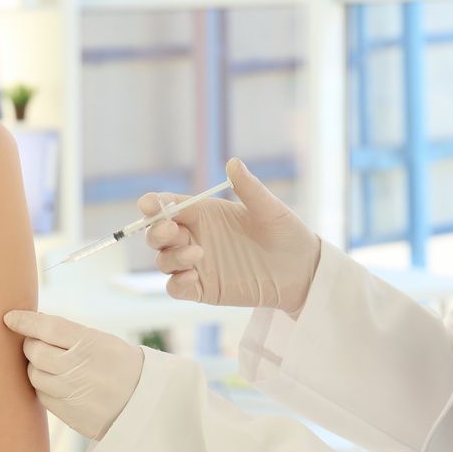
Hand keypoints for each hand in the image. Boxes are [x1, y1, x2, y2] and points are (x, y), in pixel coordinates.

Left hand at [2, 310, 143, 439]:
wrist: (144, 404)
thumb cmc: (120, 365)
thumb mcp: (102, 341)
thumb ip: (69, 333)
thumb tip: (32, 322)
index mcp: (90, 344)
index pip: (48, 328)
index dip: (25, 321)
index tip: (9, 317)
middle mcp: (78, 369)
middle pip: (35, 352)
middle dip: (30, 345)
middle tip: (37, 342)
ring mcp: (72, 393)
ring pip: (34, 375)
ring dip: (36, 367)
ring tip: (50, 363)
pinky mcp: (68, 414)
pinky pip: (41, 396)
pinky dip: (43, 386)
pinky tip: (56, 382)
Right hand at [139, 158, 321, 317]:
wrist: (302, 271)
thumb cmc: (287, 234)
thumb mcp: (269, 209)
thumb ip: (249, 188)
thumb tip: (233, 163)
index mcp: (204, 214)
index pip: (170, 206)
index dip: (155, 204)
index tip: (150, 204)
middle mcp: (195, 237)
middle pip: (157, 234)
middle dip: (155, 231)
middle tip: (170, 230)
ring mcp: (196, 264)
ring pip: (163, 260)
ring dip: (170, 256)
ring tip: (197, 253)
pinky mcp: (202, 289)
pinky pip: (175, 287)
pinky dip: (175, 283)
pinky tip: (191, 277)